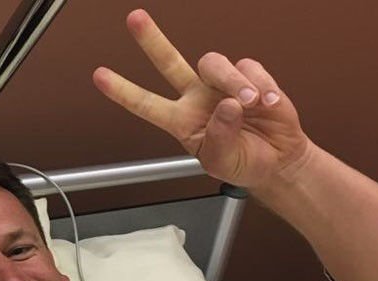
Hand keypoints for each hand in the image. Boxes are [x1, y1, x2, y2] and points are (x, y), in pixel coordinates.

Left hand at [93, 9, 312, 188]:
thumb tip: (226, 106)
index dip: (122, 91)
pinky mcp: (250, 76)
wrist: (278, 160)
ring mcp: (221, 85)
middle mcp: (197, 97)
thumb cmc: (243, 163)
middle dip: (151, 40)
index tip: (100, 76)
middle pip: (169, 62)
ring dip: (233, 82)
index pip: (146, 104)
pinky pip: (249, 67)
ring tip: (251, 103)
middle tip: (135, 20)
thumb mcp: (223, 163)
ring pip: (214, 64)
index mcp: (181, 121)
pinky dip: (262, 85)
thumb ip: (220, 137)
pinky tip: (269, 104)